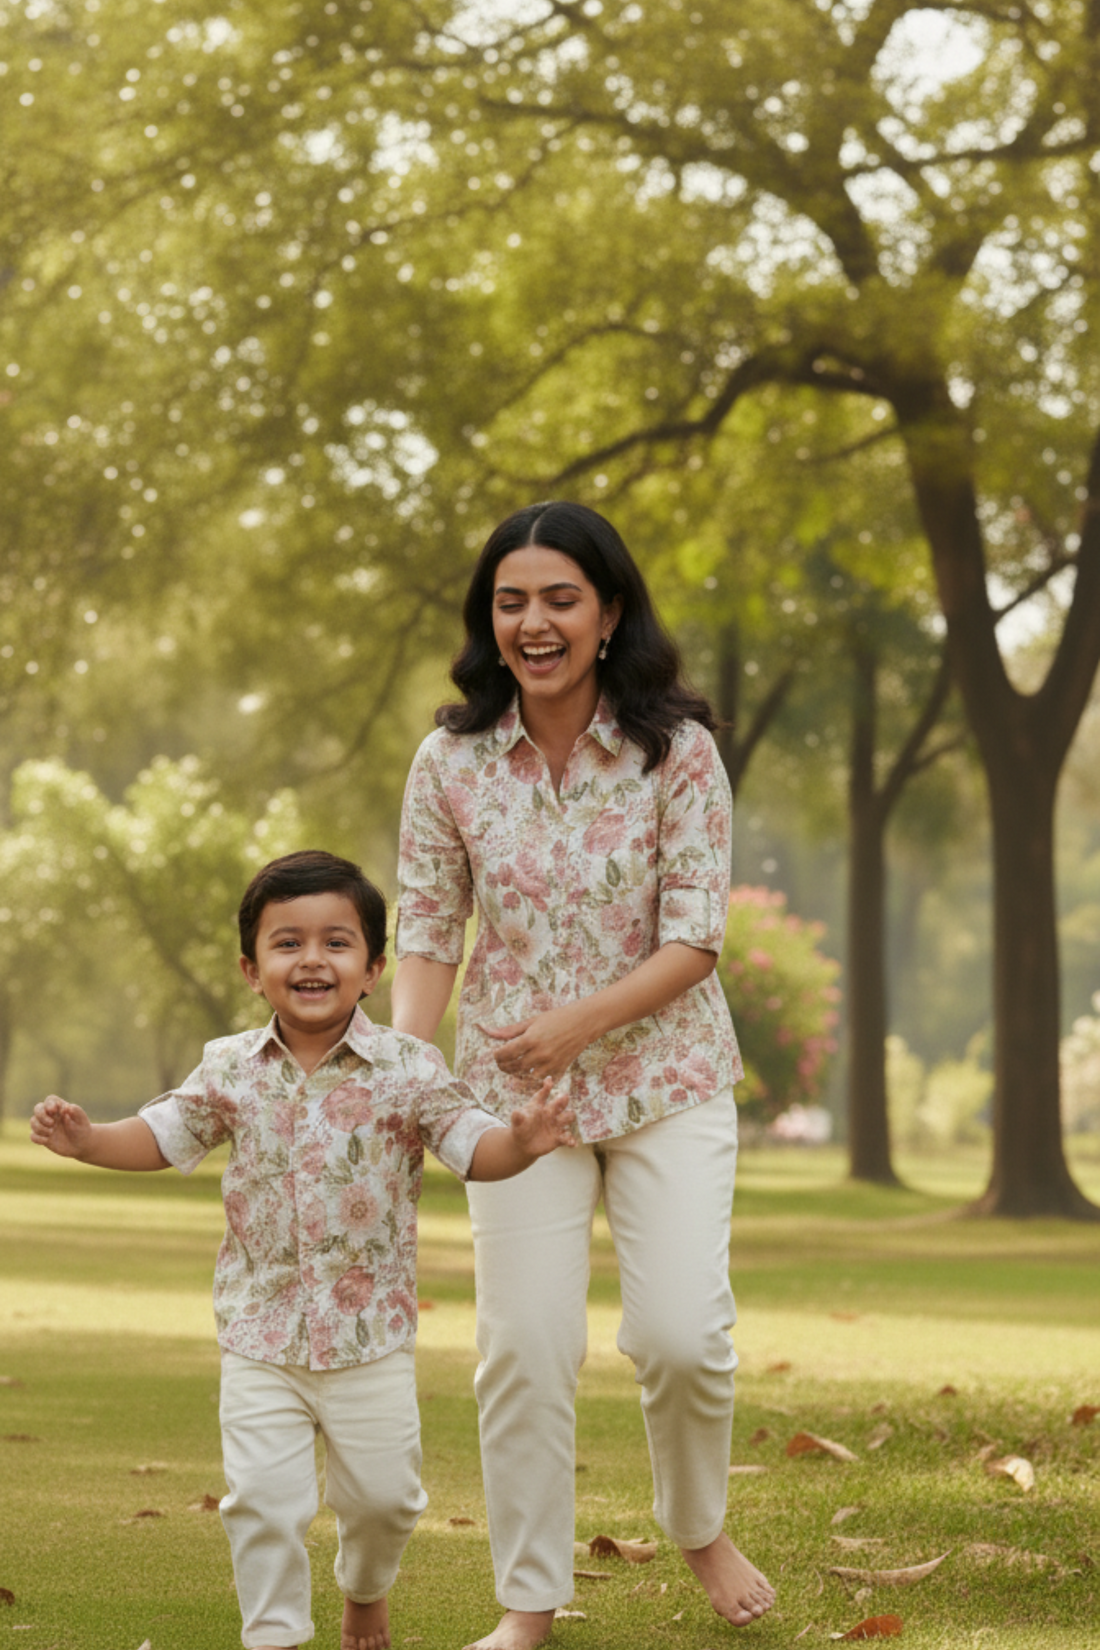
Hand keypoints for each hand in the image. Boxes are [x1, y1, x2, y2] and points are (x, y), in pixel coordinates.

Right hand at [30, 1096, 91, 1158]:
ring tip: (52, 1132)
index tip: (54, 1111)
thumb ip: (76, 1111)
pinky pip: (32, 1135)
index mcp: (60, 1108)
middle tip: (52, 1124)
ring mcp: (45, 1126)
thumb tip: (67, 1107)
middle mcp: (50, 1115)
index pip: (50, 1100)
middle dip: (41, 1116)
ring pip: (33, 1121)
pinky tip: (47, 1140)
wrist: (81, 1144)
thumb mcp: (82, 1120)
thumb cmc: (82, 1129)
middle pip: (37, 1108)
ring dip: (40, 1128)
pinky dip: (38, 1138)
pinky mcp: (42, 1136)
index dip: (49, 1104)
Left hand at [480, 1002, 595, 1083]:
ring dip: (517, 1073)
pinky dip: (532, 1078)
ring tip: (515, 1066)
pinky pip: (541, 1080)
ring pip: (525, 1077)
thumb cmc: (557, 1018)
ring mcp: (550, 1064)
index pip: (504, 1054)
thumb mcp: (531, 1021)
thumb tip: (486, 1030)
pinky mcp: (559, 1070)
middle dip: (504, 1066)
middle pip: (513, 1067)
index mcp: (530, 1039)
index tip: (498, 1053)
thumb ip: (509, 1030)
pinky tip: (530, 1071)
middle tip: (503, 1062)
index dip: (497, 1055)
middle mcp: (539, 1053)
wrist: (583, 1023)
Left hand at [509, 1078, 575, 1157]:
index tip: (548, 1080)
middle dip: (562, 1100)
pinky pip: (567, 1137)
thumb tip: (516, 1113)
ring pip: (568, 1117)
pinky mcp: (558, 1137)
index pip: (543, 1094)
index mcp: (539, 1106)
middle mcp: (550, 1112)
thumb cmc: (520, 1127)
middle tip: (564, 1097)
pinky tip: (572, 1143)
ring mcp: (556, 1124)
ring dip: (569, 1117)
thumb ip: (518, 1117)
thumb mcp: (517, 1121)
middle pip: (560, 1103)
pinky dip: (571, 1140)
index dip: (546, 1087)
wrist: (523, 1144)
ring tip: (569, 1116)